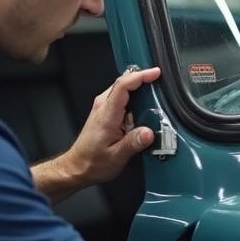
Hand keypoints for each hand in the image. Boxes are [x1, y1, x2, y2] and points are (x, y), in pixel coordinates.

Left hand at [63, 66, 162, 186]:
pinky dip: (134, 99)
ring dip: (140, 90)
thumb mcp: (116, 157)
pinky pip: (122, 98)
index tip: (155, 74)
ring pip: (123, 89)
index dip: (140, 76)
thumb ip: (133, 144)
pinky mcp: (105, 112)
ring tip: (156, 100)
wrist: (76, 167)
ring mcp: (103, 108)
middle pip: (124, 83)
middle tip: (162, 87)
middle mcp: (103, 107)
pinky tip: (143, 110)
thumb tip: (149, 133)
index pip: (123, 85)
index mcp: (107, 114)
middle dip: (144, 80)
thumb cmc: (92, 162)